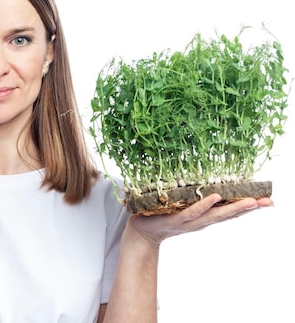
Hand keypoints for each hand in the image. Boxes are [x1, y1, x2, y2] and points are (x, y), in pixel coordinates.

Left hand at [128, 194, 273, 247]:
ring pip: (214, 214)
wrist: (141, 231)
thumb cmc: (162, 213)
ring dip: (232, 209)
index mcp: (204, 215)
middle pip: (228, 214)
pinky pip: (192, 211)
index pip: (230, 210)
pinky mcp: (176, 219)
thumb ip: (194, 195)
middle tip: (267, 202)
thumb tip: (204, 178)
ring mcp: (190, 220)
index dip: (248, 206)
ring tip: (250, 202)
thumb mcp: (182, 204)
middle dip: (248, 208)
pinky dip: (204, 205)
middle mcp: (201, 220)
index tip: (267, 199)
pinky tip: (214, 197)